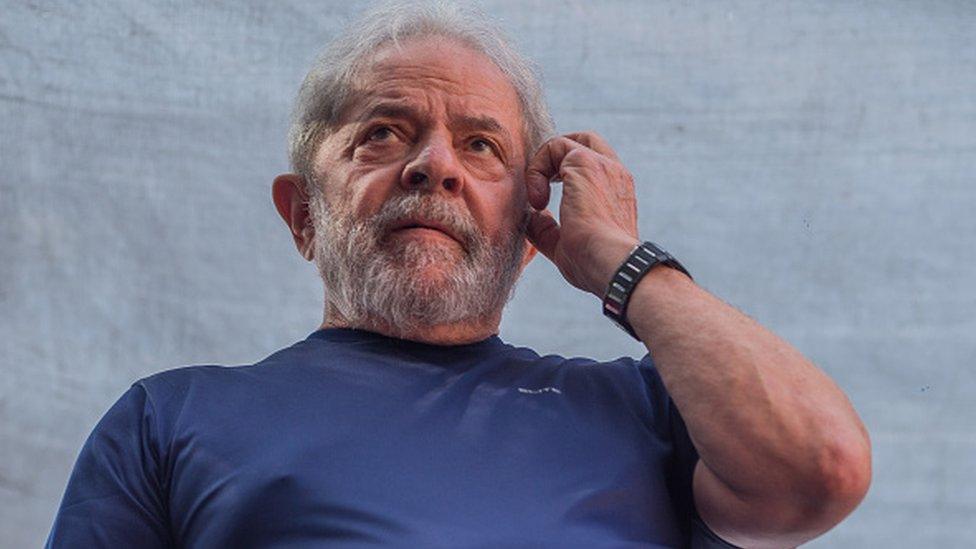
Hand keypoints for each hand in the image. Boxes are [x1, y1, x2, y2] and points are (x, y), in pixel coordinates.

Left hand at [524, 132, 640, 296]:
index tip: (546, 203)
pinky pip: (554, 147)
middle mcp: (614, 173)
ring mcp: (602, 165)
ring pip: (565, 142)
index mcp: (616, 193)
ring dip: (541, 167)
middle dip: (555, 155)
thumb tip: (530, 217)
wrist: (611, 264)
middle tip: (541, 187)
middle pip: (586, 141)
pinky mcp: (585, 163)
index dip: (563, 174)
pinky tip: (538, 201)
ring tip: (537, 201)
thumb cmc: (593, 264)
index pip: (594, 165)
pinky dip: (537, 170)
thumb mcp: (565, 245)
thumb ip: (547, 228)